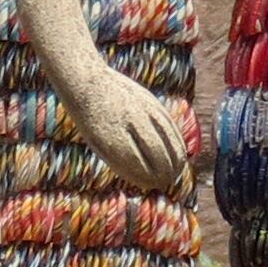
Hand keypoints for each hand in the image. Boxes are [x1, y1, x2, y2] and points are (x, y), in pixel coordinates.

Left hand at [64, 61, 188, 193]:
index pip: (136, 162)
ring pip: (166, 137)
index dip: (147, 176)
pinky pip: (169, 124)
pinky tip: (180, 152)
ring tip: (177, 171)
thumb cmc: (90, 120)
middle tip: (166, 181)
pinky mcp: (150, 100)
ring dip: (174, 157)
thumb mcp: (98, 141)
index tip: (152, 185)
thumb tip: (146, 177)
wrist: (87, 81)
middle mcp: (128, 121)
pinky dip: (177, 140)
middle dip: (164, 170)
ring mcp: (141, 109)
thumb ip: (120, 158)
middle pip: (155, 151)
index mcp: (109, 136)